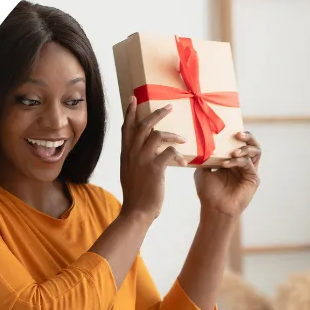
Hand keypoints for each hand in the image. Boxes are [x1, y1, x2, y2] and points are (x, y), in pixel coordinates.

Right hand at [119, 96, 186, 221]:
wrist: (137, 211)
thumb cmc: (136, 194)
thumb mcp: (129, 172)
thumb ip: (133, 158)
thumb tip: (140, 149)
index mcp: (125, 153)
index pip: (126, 127)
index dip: (130, 112)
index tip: (133, 98)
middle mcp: (132, 153)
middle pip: (143, 125)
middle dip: (157, 113)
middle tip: (168, 107)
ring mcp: (143, 159)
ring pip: (158, 135)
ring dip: (173, 135)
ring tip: (183, 140)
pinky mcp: (155, 168)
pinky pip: (170, 152)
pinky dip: (179, 155)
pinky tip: (184, 163)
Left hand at [194, 131, 260, 218]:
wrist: (214, 208)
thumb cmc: (208, 191)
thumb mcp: (203, 169)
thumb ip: (205, 155)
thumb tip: (203, 141)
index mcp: (233, 160)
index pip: (239, 142)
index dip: (237, 134)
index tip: (229, 129)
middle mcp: (243, 164)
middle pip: (252, 143)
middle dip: (247, 136)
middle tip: (238, 134)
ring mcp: (249, 170)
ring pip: (256, 151)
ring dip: (245, 148)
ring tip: (233, 151)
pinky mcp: (253, 178)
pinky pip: (249, 164)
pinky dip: (238, 161)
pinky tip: (227, 163)